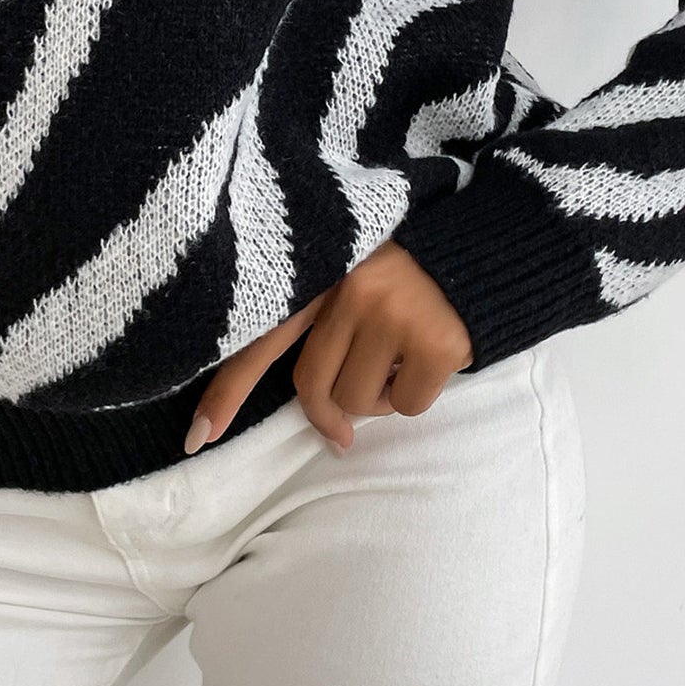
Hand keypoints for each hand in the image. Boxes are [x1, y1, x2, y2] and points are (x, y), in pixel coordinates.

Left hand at [186, 241, 473, 455]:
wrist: (487, 248)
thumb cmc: (407, 269)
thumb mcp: (353, 272)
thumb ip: (321, 318)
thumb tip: (316, 410)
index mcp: (319, 270)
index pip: (261, 337)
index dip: (228, 389)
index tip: (197, 437)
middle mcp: (348, 288)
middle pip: (314, 386)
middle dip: (330, 412)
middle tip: (346, 421)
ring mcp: (390, 314)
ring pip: (359, 402)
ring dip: (378, 398)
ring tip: (400, 356)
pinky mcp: (433, 341)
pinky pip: (407, 406)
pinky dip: (416, 394)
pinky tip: (429, 358)